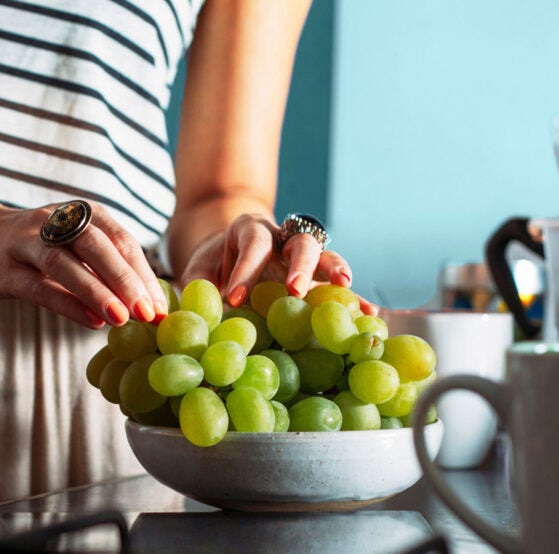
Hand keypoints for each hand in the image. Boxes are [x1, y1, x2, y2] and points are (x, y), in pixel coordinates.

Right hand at [0, 202, 168, 328]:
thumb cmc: (39, 250)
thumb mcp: (76, 250)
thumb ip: (108, 271)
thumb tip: (150, 305)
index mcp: (84, 214)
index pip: (122, 240)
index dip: (144, 274)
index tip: (162, 307)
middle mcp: (58, 221)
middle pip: (97, 246)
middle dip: (126, 280)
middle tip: (149, 313)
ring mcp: (27, 242)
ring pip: (64, 263)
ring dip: (96, 291)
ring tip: (121, 319)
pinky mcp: (4, 268)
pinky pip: (37, 285)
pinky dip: (65, 303)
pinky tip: (89, 321)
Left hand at [178, 213, 376, 314]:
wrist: (230, 254)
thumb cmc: (212, 266)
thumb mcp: (197, 271)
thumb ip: (195, 288)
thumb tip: (188, 317)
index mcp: (249, 231)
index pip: (252, 245)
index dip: (245, 270)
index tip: (234, 298)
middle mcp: (283, 238)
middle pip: (301, 242)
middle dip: (301, 265)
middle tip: (296, 291)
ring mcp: (304, 257)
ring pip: (326, 257)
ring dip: (337, 273)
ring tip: (348, 292)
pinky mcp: (318, 278)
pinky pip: (339, 287)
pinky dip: (354, 300)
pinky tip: (371, 317)